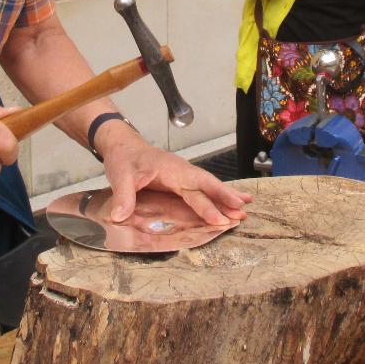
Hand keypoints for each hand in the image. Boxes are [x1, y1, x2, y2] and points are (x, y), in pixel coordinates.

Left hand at [97, 122, 252, 225]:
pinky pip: (201, 190)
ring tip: (245, 209)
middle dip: (226, 199)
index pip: (195, 187)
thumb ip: (123, 196)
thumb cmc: (124, 159)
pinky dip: (216, 196)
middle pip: (208, 186)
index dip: (209, 203)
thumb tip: (119, 218)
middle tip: (242, 214)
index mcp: (172, 169)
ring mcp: (183, 176)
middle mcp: (182, 172)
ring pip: (208, 187)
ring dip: (226, 198)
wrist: (123, 145)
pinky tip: (229, 202)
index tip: (221, 217)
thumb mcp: (121, 176)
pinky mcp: (181, 181)